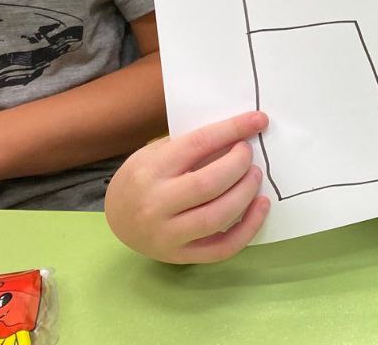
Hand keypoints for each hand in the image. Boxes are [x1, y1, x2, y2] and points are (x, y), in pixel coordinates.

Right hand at [105, 111, 270, 263]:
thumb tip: (241, 131)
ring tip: (254, 176)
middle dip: (239, 164)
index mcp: (150, 170)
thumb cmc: (145, 176)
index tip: (259, 119)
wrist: (116, 217)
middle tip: (249, 154)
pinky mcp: (180, 256)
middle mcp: (155, 205)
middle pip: (209, 184)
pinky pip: (222, 248)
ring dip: (246, 193)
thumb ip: (193, 145)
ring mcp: (166, 235)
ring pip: (217, 217)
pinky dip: (249, 227)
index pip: (198, 144)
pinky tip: (261, 205)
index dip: (233, 129)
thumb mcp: (157, 152)